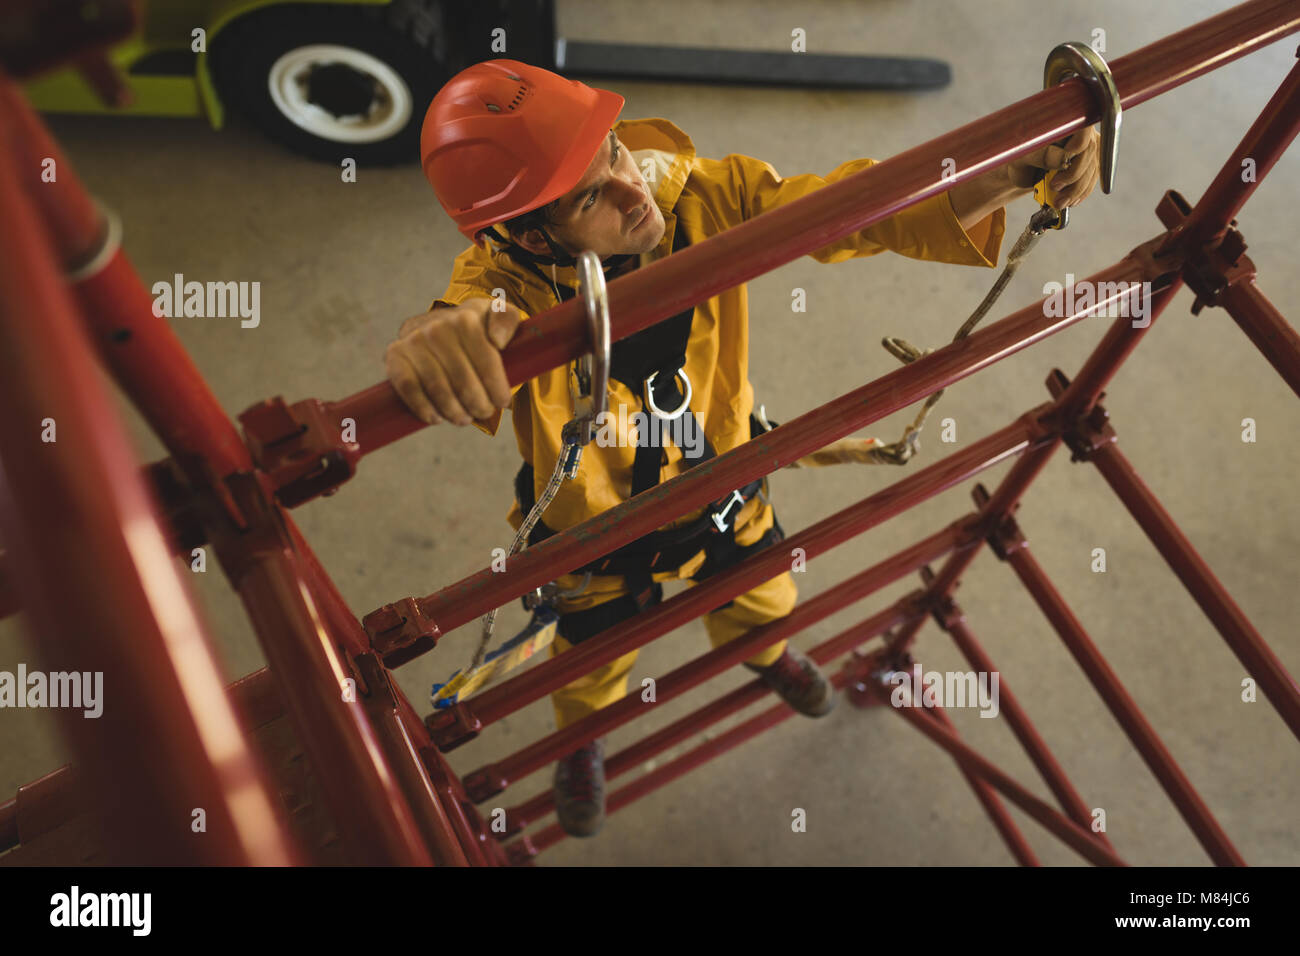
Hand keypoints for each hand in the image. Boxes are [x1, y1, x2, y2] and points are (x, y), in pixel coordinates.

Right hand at [385, 297, 521, 425]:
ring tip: (464, 418)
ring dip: (454, 411)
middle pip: (463, 380)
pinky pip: (408, 387)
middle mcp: (437, 328)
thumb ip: (506, 319)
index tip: (503, 402)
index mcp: (465, 319)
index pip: (487, 362)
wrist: (440, 325)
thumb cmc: (476, 326)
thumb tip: (497, 341)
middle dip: (478, 404)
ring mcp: (414, 341)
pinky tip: (436, 418)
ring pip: (438, 388)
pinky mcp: (395, 355)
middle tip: (483, 412)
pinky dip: (423, 407)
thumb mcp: (498, 315)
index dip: (497, 388)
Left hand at [1007, 126, 1100, 207]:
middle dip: (1074, 176)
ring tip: (1059, 202)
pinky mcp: (1090, 165)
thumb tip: (1063, 158)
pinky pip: (1091, 180)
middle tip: (1055, 189)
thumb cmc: (1020, 156)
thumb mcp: (1023, 155)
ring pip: (1092, 169)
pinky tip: (1069, 201)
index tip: (1066, 161)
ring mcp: (1088, 148)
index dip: (1078, 145)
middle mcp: (1082, 132)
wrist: (1023, 168)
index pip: (1083, 128)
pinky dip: (1080, 193)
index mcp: (1065, 122)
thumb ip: (1041, 154)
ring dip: (1076, 190)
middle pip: (1090, 152)